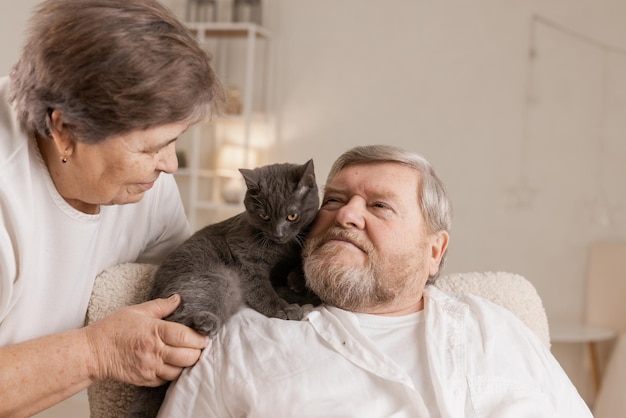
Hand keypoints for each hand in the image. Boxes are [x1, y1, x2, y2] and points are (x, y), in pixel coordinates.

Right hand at [84, 294, 209, 386]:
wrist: (93, 352)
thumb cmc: (113, 329)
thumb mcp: (137, 311)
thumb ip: (161, 306)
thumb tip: (178, 298)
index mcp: (154, 331)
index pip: (184, 336)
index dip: (199, 338)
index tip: (205, 337)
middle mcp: (153, 351)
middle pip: (187, 356)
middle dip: (197, 352)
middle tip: (199, 346)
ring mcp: (150, 368)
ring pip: (179, 371)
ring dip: (187, 364)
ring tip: (188, 355)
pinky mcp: (145, 380)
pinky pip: (167, 380)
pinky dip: (174, 373)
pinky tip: (173, 364)